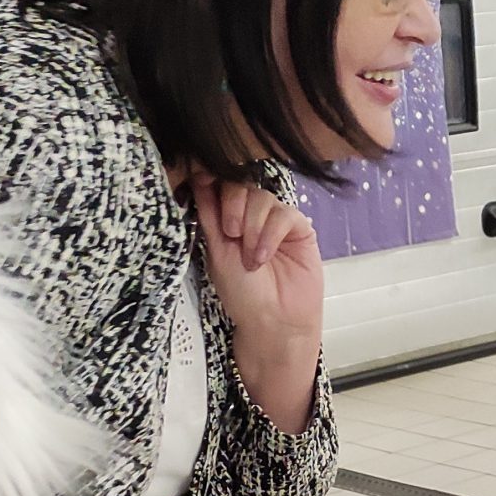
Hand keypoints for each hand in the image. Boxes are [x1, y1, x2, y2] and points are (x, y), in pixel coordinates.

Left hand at [193, 174, 321, 434]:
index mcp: (227, 218)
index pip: (220, 184)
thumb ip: (209, 213)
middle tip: (232, 235)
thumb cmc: (242, 294)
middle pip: (241, 185)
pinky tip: (265, 255)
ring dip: (253, 227)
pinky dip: (271, 233)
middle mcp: (251, 215)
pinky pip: (284, 214)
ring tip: (252, 258)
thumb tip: (196, 174)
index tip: (207, 194)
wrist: (273, 322)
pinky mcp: (299, 229)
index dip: (215, 185)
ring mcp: (275, 221)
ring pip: (262, 198)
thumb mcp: (216, 251)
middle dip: (233, 207)